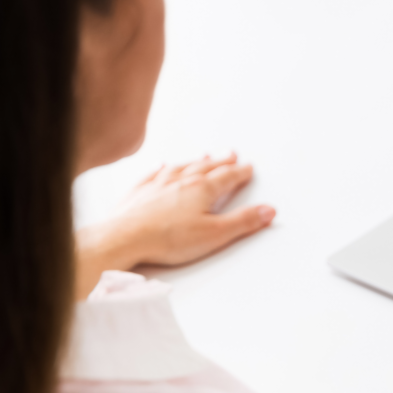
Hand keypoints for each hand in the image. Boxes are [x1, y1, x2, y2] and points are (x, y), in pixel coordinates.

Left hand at [75, 152, 274, 297]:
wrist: (124, 237)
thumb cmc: (167, 237)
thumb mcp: (215, 234)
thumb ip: (243, 222)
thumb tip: (267, 211)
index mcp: (203, 189)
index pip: (228, 177)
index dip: (241, 172)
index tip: (249, 168)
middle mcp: (181, 181)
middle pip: (207, 167)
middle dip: (222, 161)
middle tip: (232, 154)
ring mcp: (158, 184)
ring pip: (182, 167)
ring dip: (196, 161)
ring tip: (204, 155)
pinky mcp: (139, 192)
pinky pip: (154, 173)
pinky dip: (162, 168)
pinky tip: (163, 165)